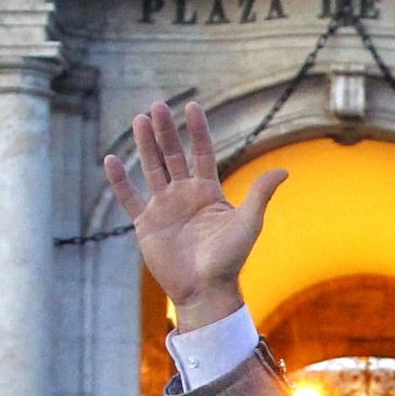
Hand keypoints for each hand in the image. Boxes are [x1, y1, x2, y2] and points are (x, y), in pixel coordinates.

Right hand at [102, 100, 289, 329]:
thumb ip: (260, 195)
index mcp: (208, 191)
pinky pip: (130, 198)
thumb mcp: (248, 223)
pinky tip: (110, 159)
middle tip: (157, 105)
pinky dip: (120, 181)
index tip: (192, 106)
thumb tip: (284, 171)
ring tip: (139, 119)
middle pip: (172, 155)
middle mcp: (184, 195)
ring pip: (151, 169)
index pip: (202, 153)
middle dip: (166, 131)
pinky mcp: (146, 224)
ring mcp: (164, 208)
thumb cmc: (230, 259)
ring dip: (145, 145)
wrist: (205, 290)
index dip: (197, 130)